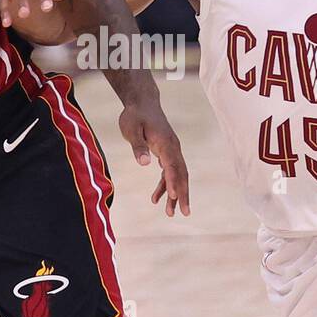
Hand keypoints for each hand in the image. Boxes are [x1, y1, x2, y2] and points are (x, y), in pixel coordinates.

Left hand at [121, 101, 190, 216]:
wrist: (142, 103)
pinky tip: (156, 198)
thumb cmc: (135, 115)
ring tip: (170, 213)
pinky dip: (165, 185)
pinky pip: (169, 172)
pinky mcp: (166, 153)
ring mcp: (171, 150)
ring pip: (177, 175)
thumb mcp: (132, 129)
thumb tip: (144, 164)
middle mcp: (173, 147)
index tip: (175, 197)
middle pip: (181, 173)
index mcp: (165, 142)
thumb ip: (138, 146)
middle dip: (183, 194)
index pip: (172, 165)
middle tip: (184, 213)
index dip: (173, 182)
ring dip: (175, 194)